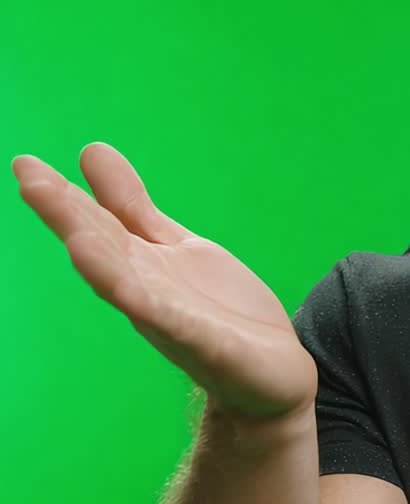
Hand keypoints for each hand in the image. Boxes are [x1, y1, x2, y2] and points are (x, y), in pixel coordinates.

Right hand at [12, 142, 316, 419]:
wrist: (271, 371)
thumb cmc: (217, 307)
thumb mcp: (175, 245)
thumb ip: (132, 208)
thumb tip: (90, 151)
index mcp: (138, 264)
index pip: (97, 223)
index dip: (62, 196)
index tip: (25, 163)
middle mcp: (144, 290)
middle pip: (102, 249)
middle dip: (68, 218)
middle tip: (29, 178)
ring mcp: (171, 319)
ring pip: (127, 288)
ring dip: (101, 264)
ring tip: (75, 237)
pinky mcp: (206, 345)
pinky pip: (174, 324)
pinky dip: (151, 306)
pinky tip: (130, 290)